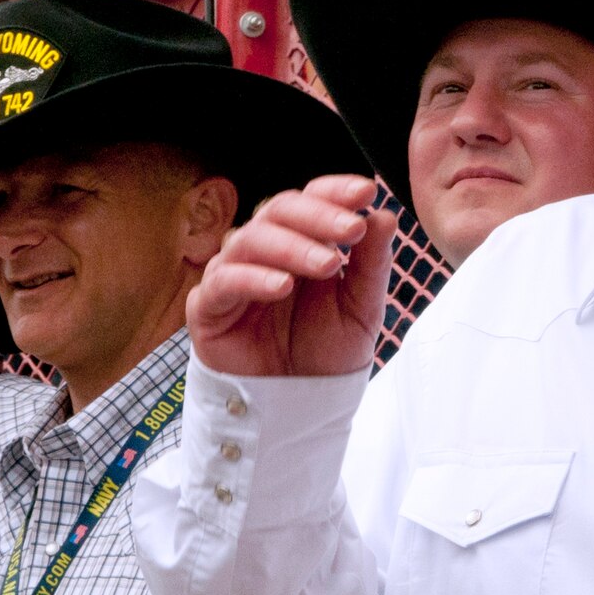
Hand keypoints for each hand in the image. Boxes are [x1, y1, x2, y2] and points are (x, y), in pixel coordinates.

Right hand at [188, 174, 396, 377]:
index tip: (367, 192)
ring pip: (252, 239)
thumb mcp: (361, 309)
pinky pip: (224, 281)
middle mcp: (265, 249)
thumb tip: (385, 215)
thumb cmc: (326, 353)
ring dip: (293, 247)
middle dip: (319, 216)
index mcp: (303, 240)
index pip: (313, 199)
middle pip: (280, 209)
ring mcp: (234, 273)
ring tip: (327, 264)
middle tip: (351, 230)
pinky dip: (254, 278)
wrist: (299, 404)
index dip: (335, 190)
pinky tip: (282, 285)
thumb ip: (372, 264)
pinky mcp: (208, 305)